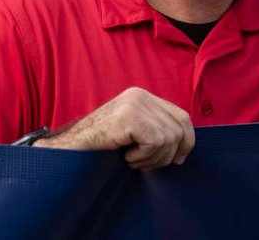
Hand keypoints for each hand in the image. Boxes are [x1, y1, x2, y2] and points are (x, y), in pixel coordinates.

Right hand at [38, 87, 194, 170]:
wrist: (71, 148)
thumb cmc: (101, 145)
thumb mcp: (133, 132)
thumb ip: (155, 129)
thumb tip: (184, 144)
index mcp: (142, 96)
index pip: (182, 116)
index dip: (187, 141)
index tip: (177, 159)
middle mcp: (140, 94)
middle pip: (179, 129)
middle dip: (168, 154)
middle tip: (146, 163)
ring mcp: (134, 103)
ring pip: (168, 139)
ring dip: (152, 159)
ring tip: (132, 159)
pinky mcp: (129, 116)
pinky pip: (155, 142)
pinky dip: (142, 157)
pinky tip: (125, 156)